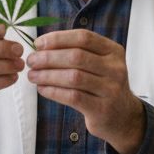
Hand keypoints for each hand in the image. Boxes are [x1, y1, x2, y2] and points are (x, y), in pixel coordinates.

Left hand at [27, 29, 143, 153]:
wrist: (122, 116)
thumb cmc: (101, 85)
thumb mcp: (98, 64)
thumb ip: (75, 52)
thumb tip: (41, 46)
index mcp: (113, 51)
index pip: (83, 37)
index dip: (58, 38)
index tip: (38, 43)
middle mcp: (115, 68)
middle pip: (76, 56)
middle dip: (48, 57)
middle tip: (31, 61)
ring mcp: (111, 89)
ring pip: (73, 77)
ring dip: (48, 75)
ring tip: (32, 75)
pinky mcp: (102, 109)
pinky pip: (73, 97)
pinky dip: (53, 92)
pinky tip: (42, 89)